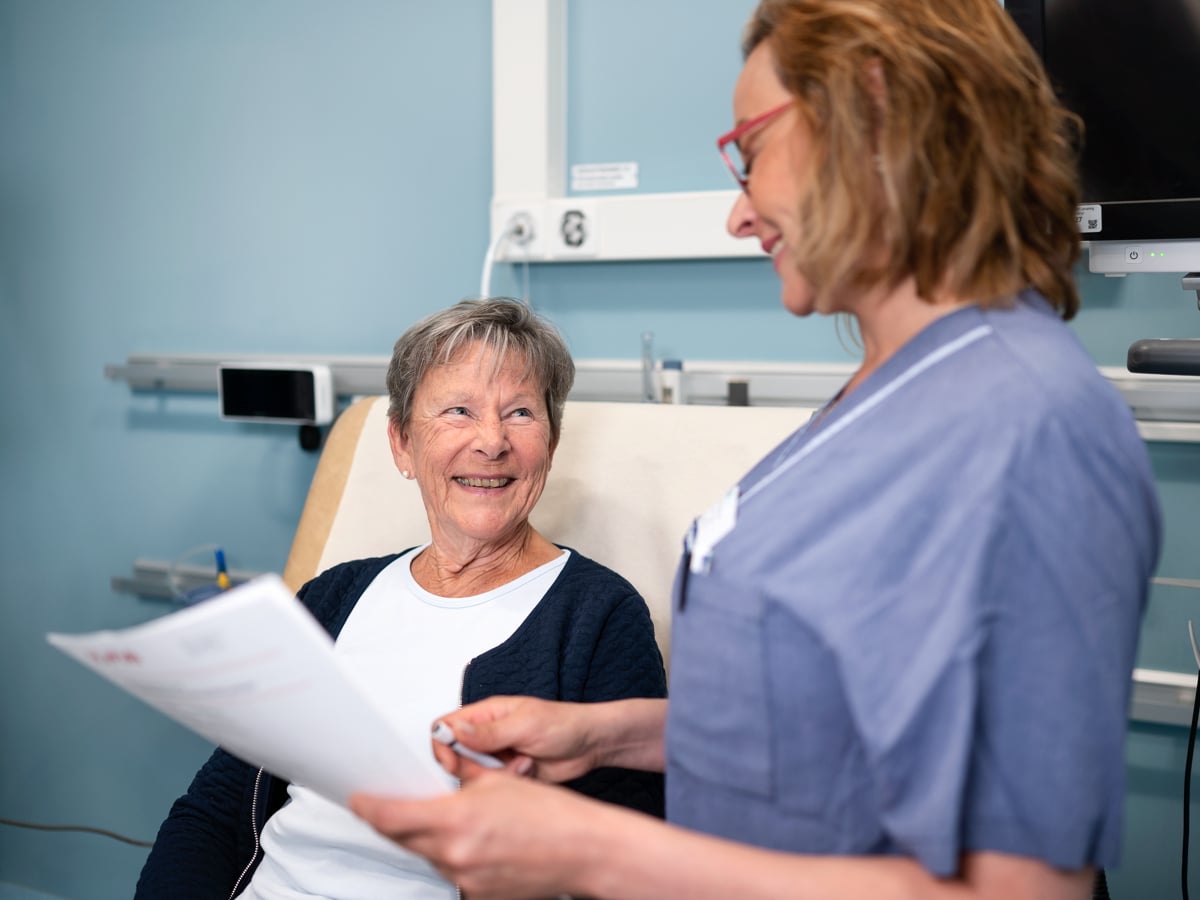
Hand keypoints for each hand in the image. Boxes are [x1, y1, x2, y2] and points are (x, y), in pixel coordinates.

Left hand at [352, 771, 602, 899]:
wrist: (583, 849)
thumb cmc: (550, 813)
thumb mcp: (498, 781)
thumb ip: (461, 780)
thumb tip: (442, 774)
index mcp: (454, 819)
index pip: (390, 818)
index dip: (368, 808)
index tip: (359, 800)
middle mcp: (453, 854)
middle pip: (404, 839)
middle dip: (397, 822)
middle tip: (399, 804)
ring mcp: (465, 880)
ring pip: (430, 857)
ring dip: (431, 840)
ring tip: (461, 822)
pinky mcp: (478, 896)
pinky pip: (454, 874)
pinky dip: (456, 857)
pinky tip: (480, 843)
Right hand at [432, 696, 599, 783]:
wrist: (591, 745)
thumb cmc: (564, 723)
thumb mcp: (526, 725)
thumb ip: (489, 732)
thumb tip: (455, 729)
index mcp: (486, 714)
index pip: (445, 727)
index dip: (443, 747)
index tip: (454, 762)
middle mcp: (487, 736)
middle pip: (455, 757)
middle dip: (472, 768)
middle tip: (496, 768)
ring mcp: (497, 756)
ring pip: (473, 775)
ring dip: (495, 776)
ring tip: (522, 765)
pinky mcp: (508, 775)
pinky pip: (493, 787)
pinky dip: (508, 784)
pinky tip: (528, 771)